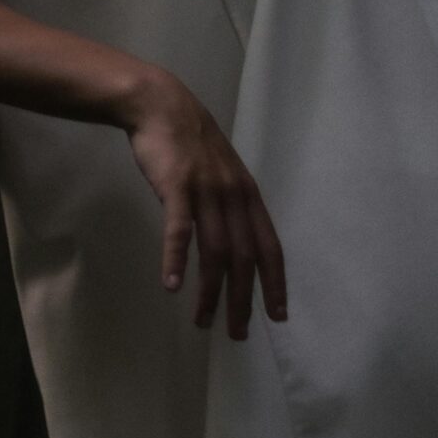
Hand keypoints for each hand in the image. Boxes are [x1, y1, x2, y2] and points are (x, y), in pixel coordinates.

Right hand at [123, 69, 287, 339]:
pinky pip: (179, 230)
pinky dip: (175, 259)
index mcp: (247, 193)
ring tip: (203, 321)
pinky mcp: (176, 186)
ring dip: (210, 292)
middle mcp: (232, 194)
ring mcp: (205, 190)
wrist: (159, 103)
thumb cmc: (189, 140)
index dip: (275, 283)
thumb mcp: (224, 170)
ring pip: (214, 251)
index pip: (270, 246)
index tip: (278, 316)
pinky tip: (171, 285)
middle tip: (238, 333)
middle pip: (244, 257)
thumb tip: (238, 241)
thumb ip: (232, 202)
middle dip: (243, 300)